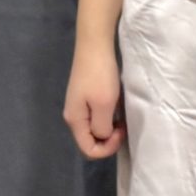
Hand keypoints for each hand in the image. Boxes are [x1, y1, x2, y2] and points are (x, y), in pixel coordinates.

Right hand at [63, 42, 124, 159]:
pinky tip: (115, 106)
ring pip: (94, 129)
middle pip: (90, 140)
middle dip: (108, 139)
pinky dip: (107, 117)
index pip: (88, 150)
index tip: (119, 131)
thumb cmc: (100, 76)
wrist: (94, 45)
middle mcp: (73, 116)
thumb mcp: (104, 105)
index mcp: (75, 120)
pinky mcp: (85, 97)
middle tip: (122, 125)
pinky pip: (96, 117)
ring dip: (109, 128)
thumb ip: (101, 128)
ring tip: (121, 116)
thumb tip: (102, 135)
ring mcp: (78, 106)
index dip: (107, 148)